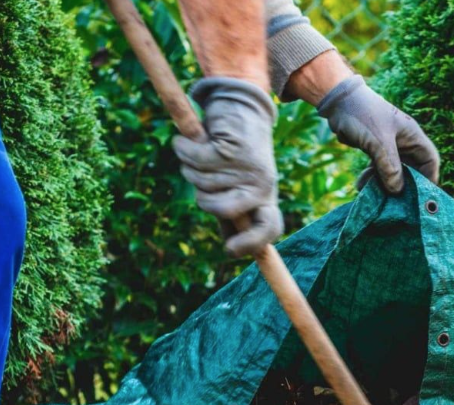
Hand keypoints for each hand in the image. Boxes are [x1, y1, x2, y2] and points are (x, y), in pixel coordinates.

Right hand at [174, 77, 282, 256]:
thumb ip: (234, 213)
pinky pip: (194, 159)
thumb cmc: (236, 151)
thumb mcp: (239, 184)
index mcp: (266, 196)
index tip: (230, 250)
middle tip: (204, 177)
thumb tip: (233, 248)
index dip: (251, 243)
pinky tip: (188, 140)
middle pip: (218, 210)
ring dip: (191, 166)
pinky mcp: (230, 148)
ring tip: (204, 151)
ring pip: (201, 183)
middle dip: (202, 196)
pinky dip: (184, 148)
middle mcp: (262, 184)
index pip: (269, 229)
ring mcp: (246, 167)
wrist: (241, 105)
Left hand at [316, 76, 439, 193]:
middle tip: (397, 202)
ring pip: (393, 173)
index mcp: (412, 137)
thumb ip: (389, 167)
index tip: (422, 197)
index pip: (430, 161)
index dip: (429, 179)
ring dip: (385, 185)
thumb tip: (397, 190)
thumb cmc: (363, 115)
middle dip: (405, 187)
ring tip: (376, 197)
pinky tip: (361, 187)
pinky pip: (378, 171)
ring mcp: (389, 148)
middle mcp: (404, 143)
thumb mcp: (378, 142)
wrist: (337, 102)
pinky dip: (372, 179)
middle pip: (412, 171)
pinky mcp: (375, 151)